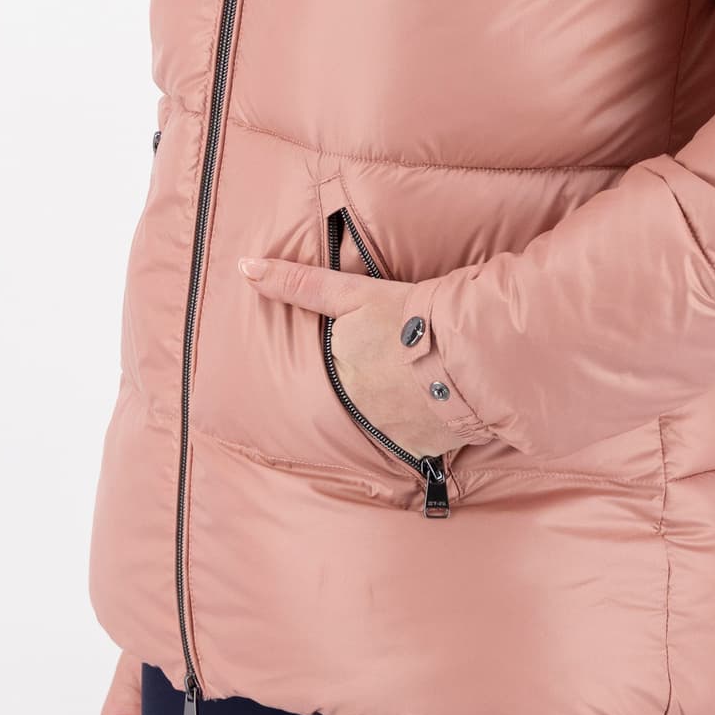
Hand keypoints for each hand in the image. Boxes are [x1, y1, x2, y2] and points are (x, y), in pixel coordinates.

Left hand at [239, 255, 476, 461]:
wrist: (469, 352)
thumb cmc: (411, 315)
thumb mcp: (353, 292)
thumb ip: (299, 283)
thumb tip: (245, 267)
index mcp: (338, 371)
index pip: (337, 365)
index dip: (360, 351)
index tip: (377, 346)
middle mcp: (354, 407)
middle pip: (360, 390)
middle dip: (378, 375)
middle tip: (406, 356)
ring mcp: (385, 430)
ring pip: (385, 413)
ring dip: (399, 398)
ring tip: (427, 375)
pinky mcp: (417, 447)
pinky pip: (413, 434)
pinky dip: (421, 419)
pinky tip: (437, 398)